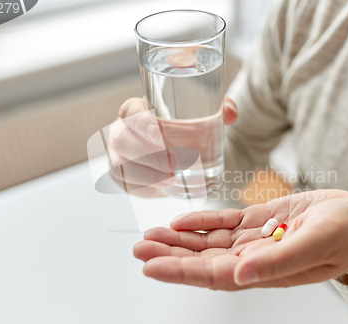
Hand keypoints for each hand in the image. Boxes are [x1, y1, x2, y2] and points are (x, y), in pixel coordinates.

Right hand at [107, 96, 237, 197]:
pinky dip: (145, 188)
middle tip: (172, 164)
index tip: (157, 130)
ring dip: (145, 175)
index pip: (130, 111)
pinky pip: (127, 184)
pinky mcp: (122, 176)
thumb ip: (217, 108)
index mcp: (136, 110)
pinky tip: (162, 190)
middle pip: (122, 140)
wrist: (167, 144)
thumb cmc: (179, 126)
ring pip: (121, 165)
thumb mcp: (198, 113)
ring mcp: (117, 155)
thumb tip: (230, 114)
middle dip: (146, 153)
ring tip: (170, 181)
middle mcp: (121, 130)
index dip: (140, 120)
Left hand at [133, 190, 347, 289]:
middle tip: (139, 249)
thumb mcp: (316, 243)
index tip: (151, 267)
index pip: (213, 275)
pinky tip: (184, 220)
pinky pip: (226, 224)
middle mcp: (254, 259)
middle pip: (203, 260)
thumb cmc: (347, 236)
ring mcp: (256, 241)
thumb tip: (241, 275)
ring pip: (209, 243)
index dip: (180, 271)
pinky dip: (203, 222)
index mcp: (264, 270)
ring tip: (152, 235)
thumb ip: (278, 261)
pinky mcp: (261, 223)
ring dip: (180, 239)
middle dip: (170, 255)